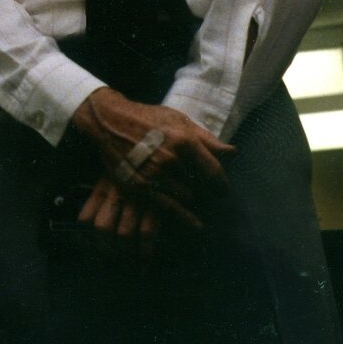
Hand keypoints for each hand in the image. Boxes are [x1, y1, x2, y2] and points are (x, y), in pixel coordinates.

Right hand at [71, 87, 233, 241]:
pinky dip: (185, 217)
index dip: (221, 184)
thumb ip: (206, 139)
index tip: (222, 190)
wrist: (110, 122)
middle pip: (199, 185)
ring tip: (184, 191)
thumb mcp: (178, 120)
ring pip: (186, 197)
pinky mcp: (140, 187)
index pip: (213, 171)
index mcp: (184, 140)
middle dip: (200, 187)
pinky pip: (169, 209)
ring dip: (188, 196)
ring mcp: (154, 175)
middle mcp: (171, 159)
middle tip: (196, 185)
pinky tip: (196, 225)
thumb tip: (233, 152)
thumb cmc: (148, 118)